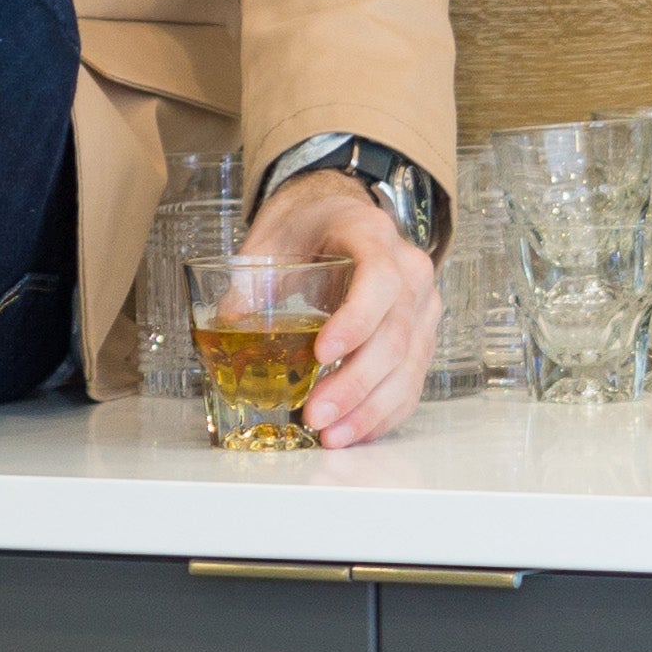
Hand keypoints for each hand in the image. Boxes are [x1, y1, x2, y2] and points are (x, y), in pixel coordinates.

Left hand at [241, 170, 443, 449]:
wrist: (343, 216)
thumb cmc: (310, 225)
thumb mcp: (273, 238)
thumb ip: (251, 277)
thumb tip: (228, 320)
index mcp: (373, 235)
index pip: (379, 280)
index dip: (356, 320)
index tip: (321, 353)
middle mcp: (410, 272)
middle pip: (395, 334)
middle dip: (355, 383)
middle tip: (316, 414)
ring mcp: (422, 307)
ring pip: (408, 366)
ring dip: (370, 408)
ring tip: (331, 435)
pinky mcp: (422, 337)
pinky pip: (411, 381)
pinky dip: (383, 412)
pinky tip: (354, 432)